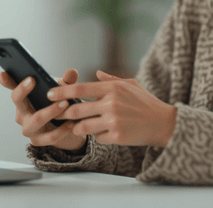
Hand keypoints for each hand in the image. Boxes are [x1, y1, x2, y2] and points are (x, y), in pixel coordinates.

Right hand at [0, 69, 86, 150]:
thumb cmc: (60, 105)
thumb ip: (67, 82)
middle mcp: (22, 113)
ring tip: (65, 103)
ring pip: (36, 119)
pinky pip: (50, 136)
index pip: (14, 87)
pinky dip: (62, 129)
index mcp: (25, 99)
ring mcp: (28, 128)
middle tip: (34, 80)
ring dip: (51, 111)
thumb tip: (72, 72)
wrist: (68, 129)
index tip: (3, 74)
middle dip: (23, 90)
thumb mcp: (64, 91)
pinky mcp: (38, 141)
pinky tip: (71, 123)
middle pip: (17, 100)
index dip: (6, 81)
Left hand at [47, 71, 177, 147]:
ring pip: (82, 127)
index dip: (62, 91)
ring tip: (77, 126)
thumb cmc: (145, 102)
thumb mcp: (130, 84)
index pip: (80, 89)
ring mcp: (113, 121)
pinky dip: (96, 136)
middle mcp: (111, 104)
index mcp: (113, 88)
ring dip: (77, 127)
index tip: (50, 94)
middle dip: (64, 113)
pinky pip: (96, 138)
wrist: (162, 122)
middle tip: (57, 114)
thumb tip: (96, 74)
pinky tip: (103, 133)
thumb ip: (111, 80)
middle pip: (76, 109)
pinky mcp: (116, 136)